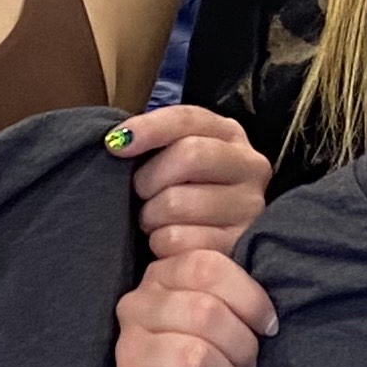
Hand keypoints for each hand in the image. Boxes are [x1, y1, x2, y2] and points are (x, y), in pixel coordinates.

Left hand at [104, 103, 270, 259]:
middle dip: (149, 178)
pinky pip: (178, 240)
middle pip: (189, 155)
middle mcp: (250, 166)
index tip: (115, 143)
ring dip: (151, 216)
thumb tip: (118, 141)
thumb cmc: (182, 193)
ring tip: (155, 222)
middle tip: (141, 195)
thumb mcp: (174, 157)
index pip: (189, 119)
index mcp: (230, 135)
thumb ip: (154, 141)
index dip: (150, 127)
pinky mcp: (237, 245)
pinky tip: (167, 244)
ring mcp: (250, 207)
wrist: (210, 248)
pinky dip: (160, 245)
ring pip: (177, 203)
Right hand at [115, 246, 277, 366]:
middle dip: (242, 345)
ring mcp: (126, 349)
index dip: (249, 298)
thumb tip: (244, 245)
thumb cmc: (215, 349)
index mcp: (161, 274)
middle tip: (248, 364)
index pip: (207, 267)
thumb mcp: (225, 300)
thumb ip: (229, 265)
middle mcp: (136, 305)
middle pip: (205, 312)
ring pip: (194, 358)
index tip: (267, 325)